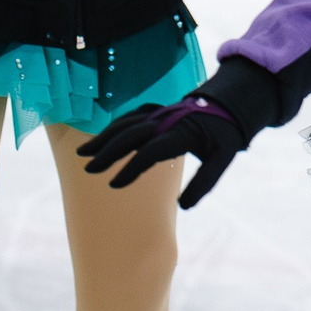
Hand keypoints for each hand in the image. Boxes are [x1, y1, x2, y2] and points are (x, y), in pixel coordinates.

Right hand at [78, 95, 248, 207]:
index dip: (130, 168)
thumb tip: (184, 207)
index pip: (150, 151)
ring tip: (84, 154)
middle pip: (131, 134)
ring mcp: (159, 113)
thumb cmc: (224, 136)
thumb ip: (204, 183)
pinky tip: (102, 139)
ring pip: (126, 123)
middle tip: (89, 169)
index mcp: (182, 134)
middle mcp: (166, 120)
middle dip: (108, 151)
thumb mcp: (222, 160)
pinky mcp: (155, 110)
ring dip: (104, 137)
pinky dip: (114, 127)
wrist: (227, 104)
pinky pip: (130, 116)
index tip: (113, 185)